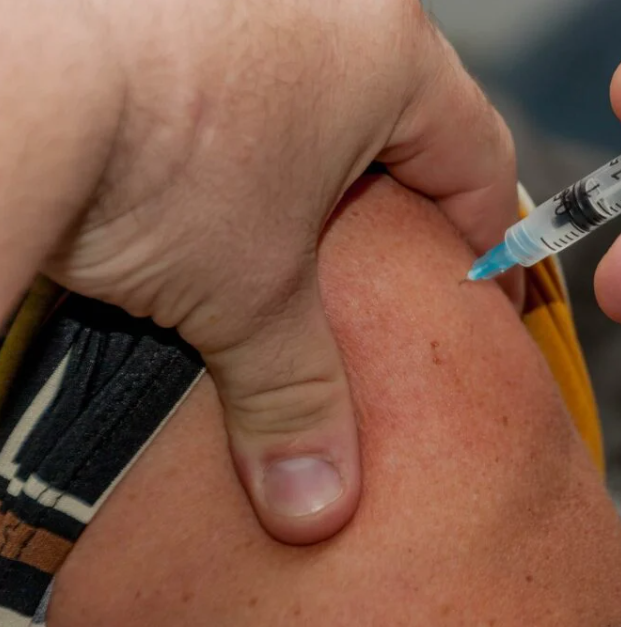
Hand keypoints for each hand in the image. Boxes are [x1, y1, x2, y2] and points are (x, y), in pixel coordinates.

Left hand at [0, 0, 517, 543]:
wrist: (4, 76)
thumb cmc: (141, 148)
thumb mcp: (246, 293)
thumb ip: (299, 394)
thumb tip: (317, 495)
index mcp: (390, 51)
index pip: (480, 158)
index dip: (485, 243)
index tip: (470, 294)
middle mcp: (331, 0)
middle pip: (405, 119)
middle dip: (396, 203)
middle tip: (382, 275)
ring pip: (322, 87)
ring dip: (314, 160)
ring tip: (288, 232)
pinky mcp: (181, 2)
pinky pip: (245, 66)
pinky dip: (242, 124)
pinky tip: (209, 173)